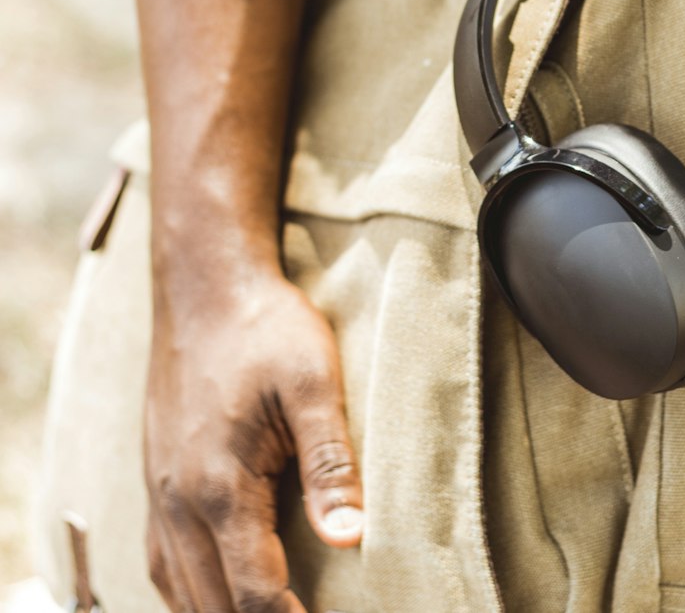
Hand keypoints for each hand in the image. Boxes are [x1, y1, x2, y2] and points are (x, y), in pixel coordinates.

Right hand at [145, 265, 361, 610]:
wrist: (205, 282)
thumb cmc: (265, 325)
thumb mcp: (312, 382)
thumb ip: (331, 463)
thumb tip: (350, 538)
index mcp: (221, 485)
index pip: (255, 593)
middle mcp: (180, 501)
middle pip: (212, 605)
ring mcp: (161, 491)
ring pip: (179, 591)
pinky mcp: (156, 476)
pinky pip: (162, 562)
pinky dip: (189, 593)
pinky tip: (214, 593)